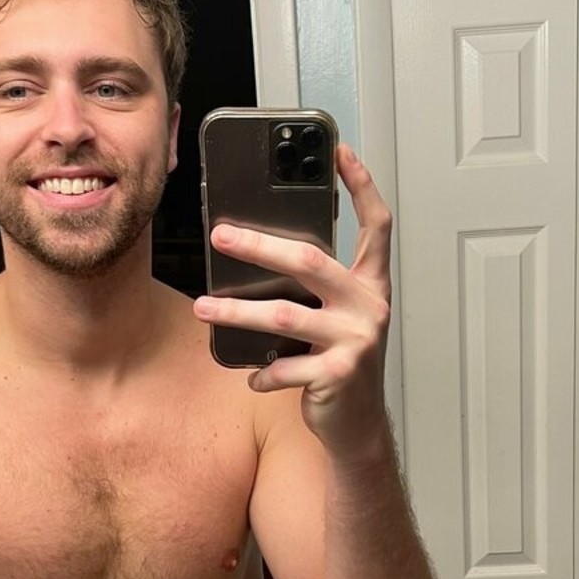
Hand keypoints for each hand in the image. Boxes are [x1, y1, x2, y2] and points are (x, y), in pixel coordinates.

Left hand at [194, 144, 392, 453]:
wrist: (359, 427)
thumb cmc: (341, 366)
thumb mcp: (338, 320)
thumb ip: (317, 290)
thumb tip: (260, 255)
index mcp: (371, 286)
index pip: (376, 225)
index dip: (361, 186)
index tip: (340, 151)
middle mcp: (369, 307)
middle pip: (309, 261)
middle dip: (259, 246)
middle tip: (220, 236)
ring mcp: (356, 340)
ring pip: (283, 315)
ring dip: (236, 312)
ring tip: (203, 307)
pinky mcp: (339, 374)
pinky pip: (285, 367)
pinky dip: (261, 372)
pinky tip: (249, 377)